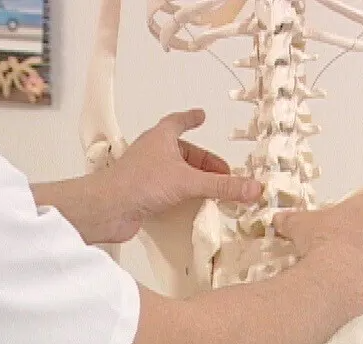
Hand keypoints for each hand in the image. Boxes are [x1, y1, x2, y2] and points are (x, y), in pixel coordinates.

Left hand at [102, 108, 262, 240]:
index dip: (191, 118)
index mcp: (161, 138)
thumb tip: (255, 188)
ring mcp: (146, 175)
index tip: (202, 115)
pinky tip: (194, 206)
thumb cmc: (141, 184)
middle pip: (183, 152)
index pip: (178, 121)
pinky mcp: (143, 195)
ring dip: (195, 180)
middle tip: (225, 173)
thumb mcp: (189, 182)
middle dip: (205, 162)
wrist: (107, 209)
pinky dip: (183, 196)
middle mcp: (152, 153)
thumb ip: (223, 186)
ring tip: (215, 190)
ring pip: (176, 173)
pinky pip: (168, 192)